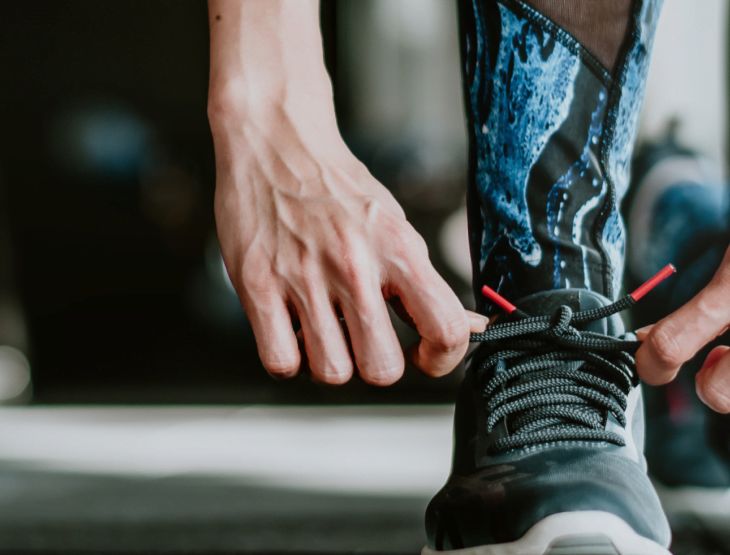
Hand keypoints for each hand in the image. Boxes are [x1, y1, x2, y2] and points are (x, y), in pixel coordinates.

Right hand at [213, 111, 485, 384]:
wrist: (275, 141)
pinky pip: (280, 361)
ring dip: (329, 360)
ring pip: (331, 373)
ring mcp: (303, 278)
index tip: (423, 354)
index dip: (442, 357)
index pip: (446, 329)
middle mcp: (354, 265)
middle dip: (376, 363)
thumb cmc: (333, 186)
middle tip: (364, 340)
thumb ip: (424, 282)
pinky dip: (287, 357)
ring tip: (323, 329)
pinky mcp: (257, 286)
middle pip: (383, 369)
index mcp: (397, 248)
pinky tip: (291, 329)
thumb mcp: (393, 225)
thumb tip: (472, 326)